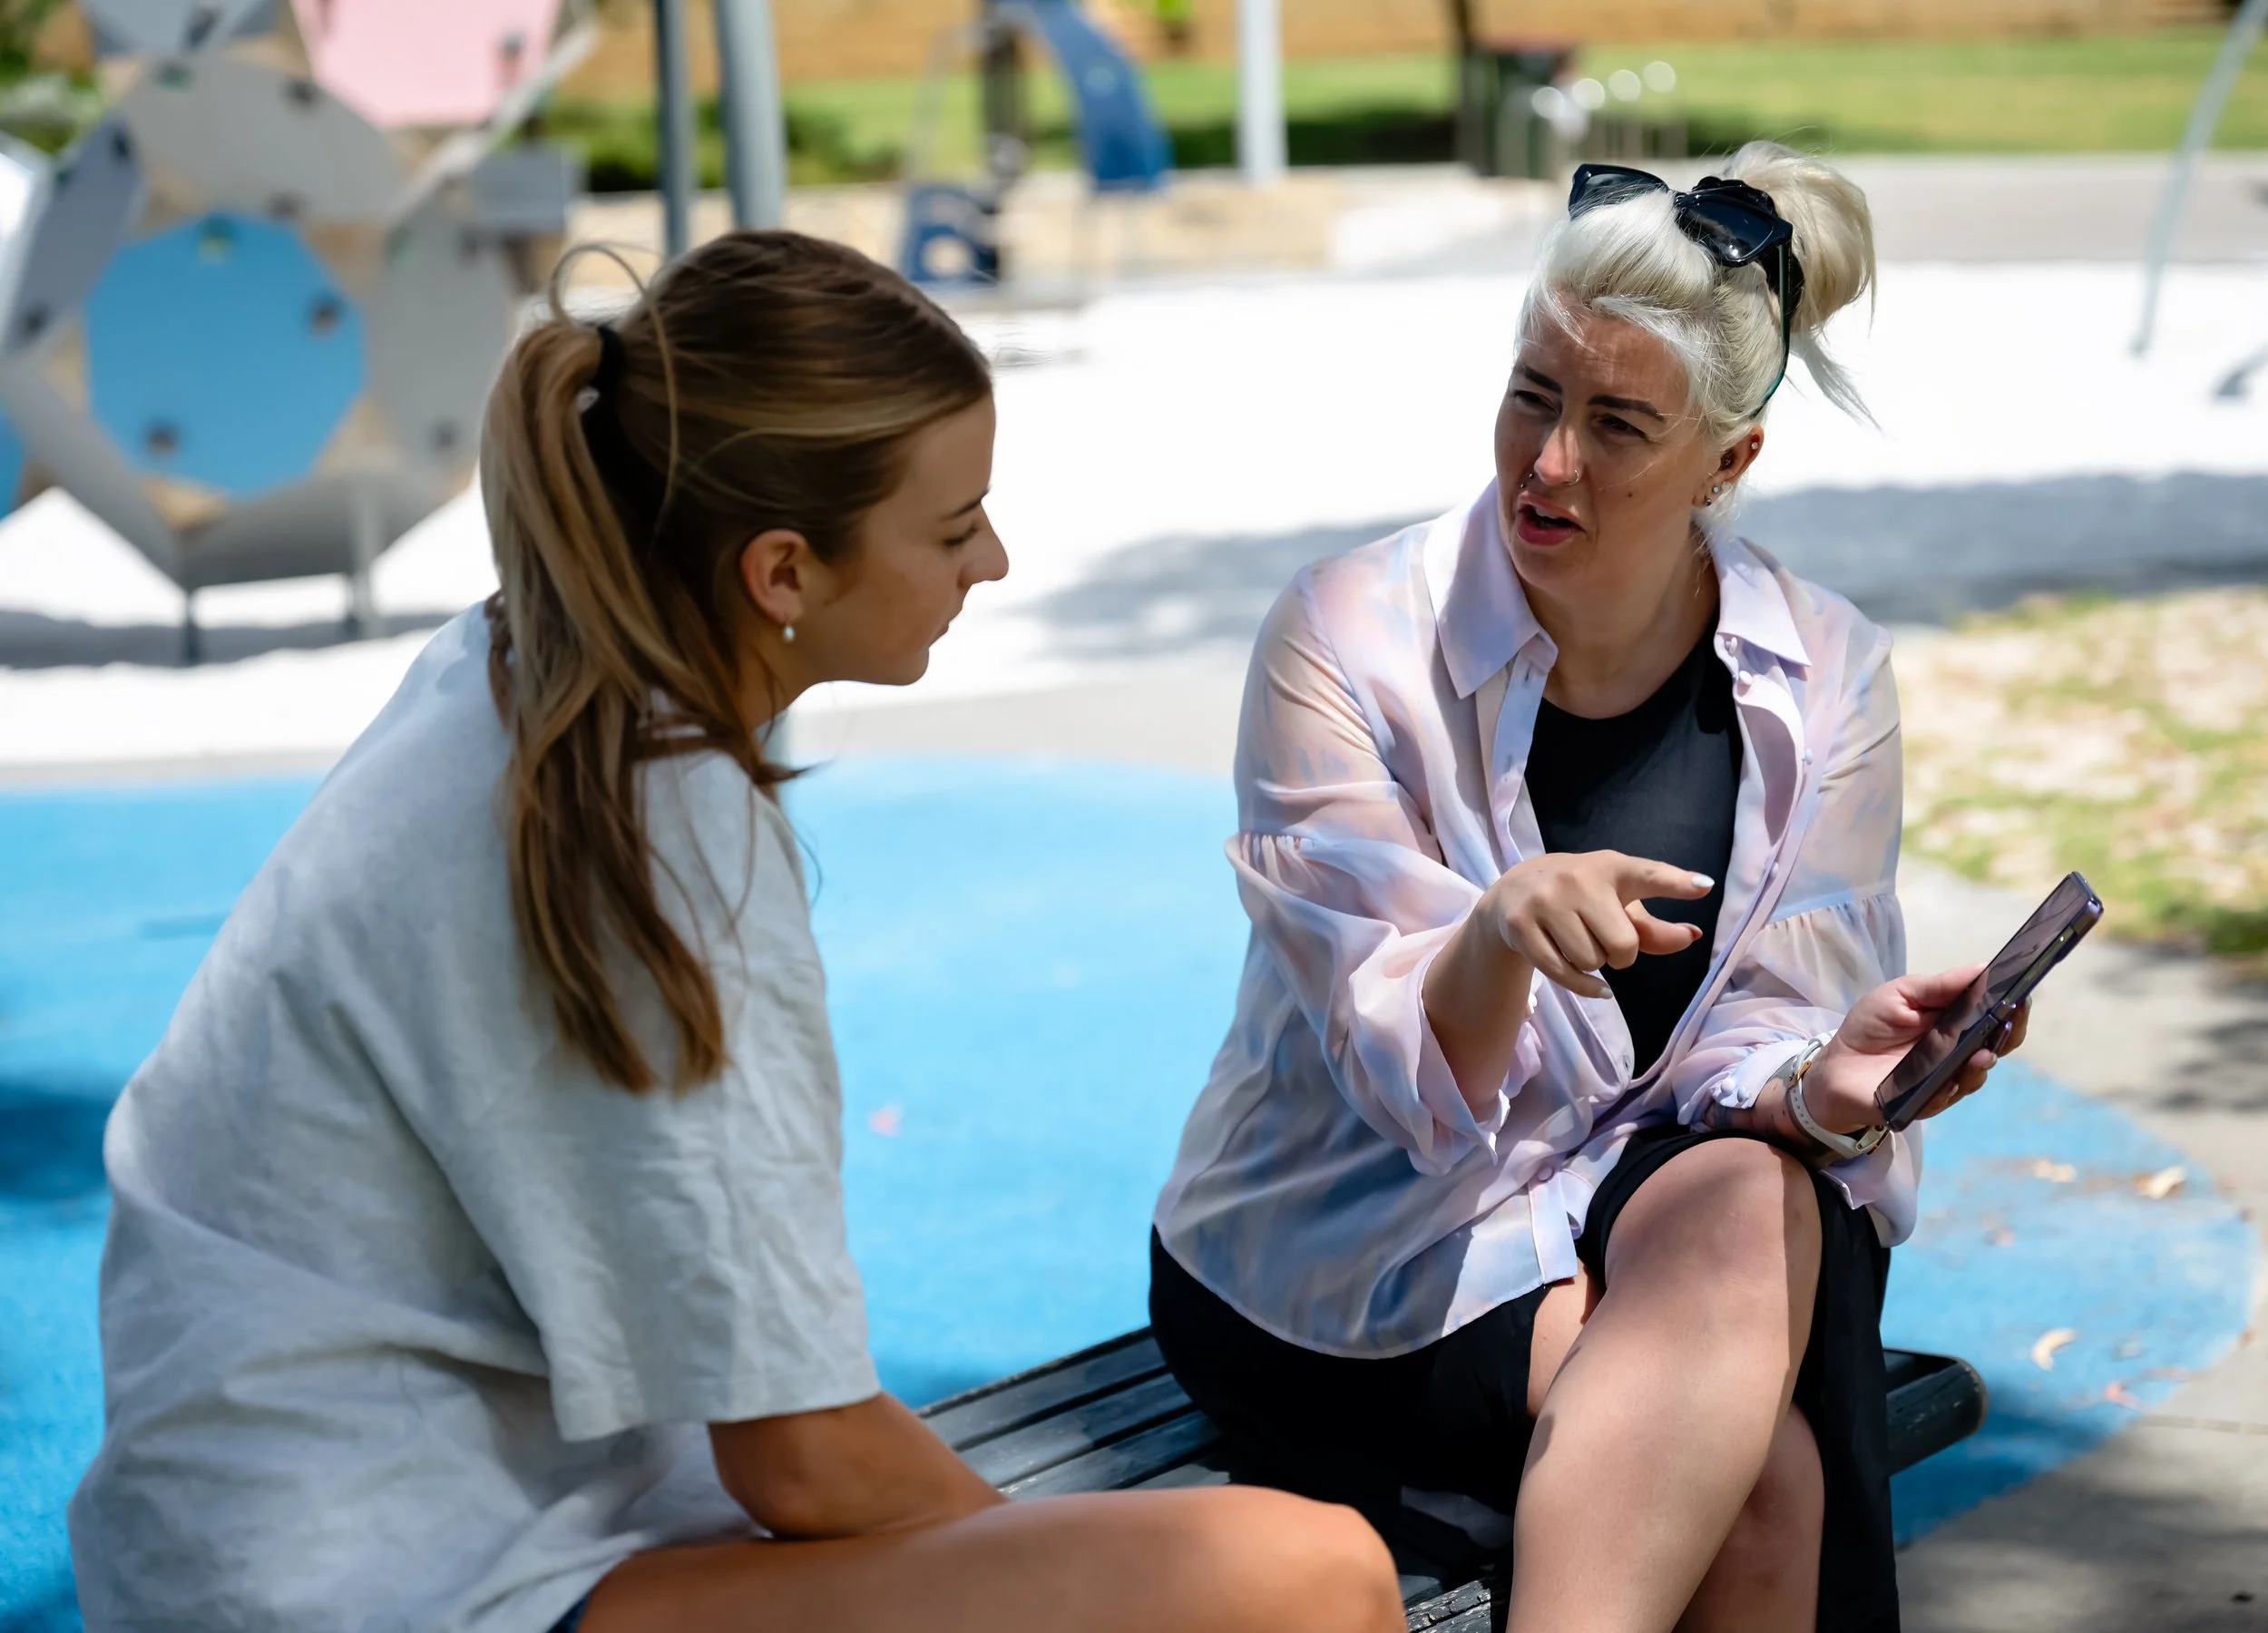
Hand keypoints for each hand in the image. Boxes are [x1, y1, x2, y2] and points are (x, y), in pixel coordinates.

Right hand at [1476, 850, 1713, 997]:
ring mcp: (1545, 902)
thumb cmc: (1579, 898)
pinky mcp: (1521, 927)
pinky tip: (1585, 979)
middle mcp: (1577, 880)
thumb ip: (1653, 927)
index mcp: (1611, 868)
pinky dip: (1582, 984)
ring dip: (1593, 964)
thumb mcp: (1616, 903)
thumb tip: (1691, 937)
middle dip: (1621, 954)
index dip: (1676, 883)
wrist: (1512, 892)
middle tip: (1606, 941)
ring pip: (1591, 961)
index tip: (1704, 887)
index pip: (1648, 875)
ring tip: (1579, 943)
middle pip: (1622, 944)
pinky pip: (1564, 974)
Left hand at [1802, 965, 2031, 1134]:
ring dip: (1979, 1066)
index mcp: (1957, 1025)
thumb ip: (1937, 986)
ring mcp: (1945, 1080)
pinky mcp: (1923, 1103)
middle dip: (2008, 1035)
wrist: (1835, 1064)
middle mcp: (1959, 1054)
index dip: (2013, 1009)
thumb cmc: (1871, 1026)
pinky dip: (1946, 1090)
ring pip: (1973, 1076)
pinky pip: (1941, 1099)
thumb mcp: (1900, 995)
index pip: (1996, 1019)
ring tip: (1981, 1054)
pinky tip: (1948, 1082)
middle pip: (1996, 1048)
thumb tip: (1982, 967)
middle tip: (2010, 1023)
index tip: (2023, 996)